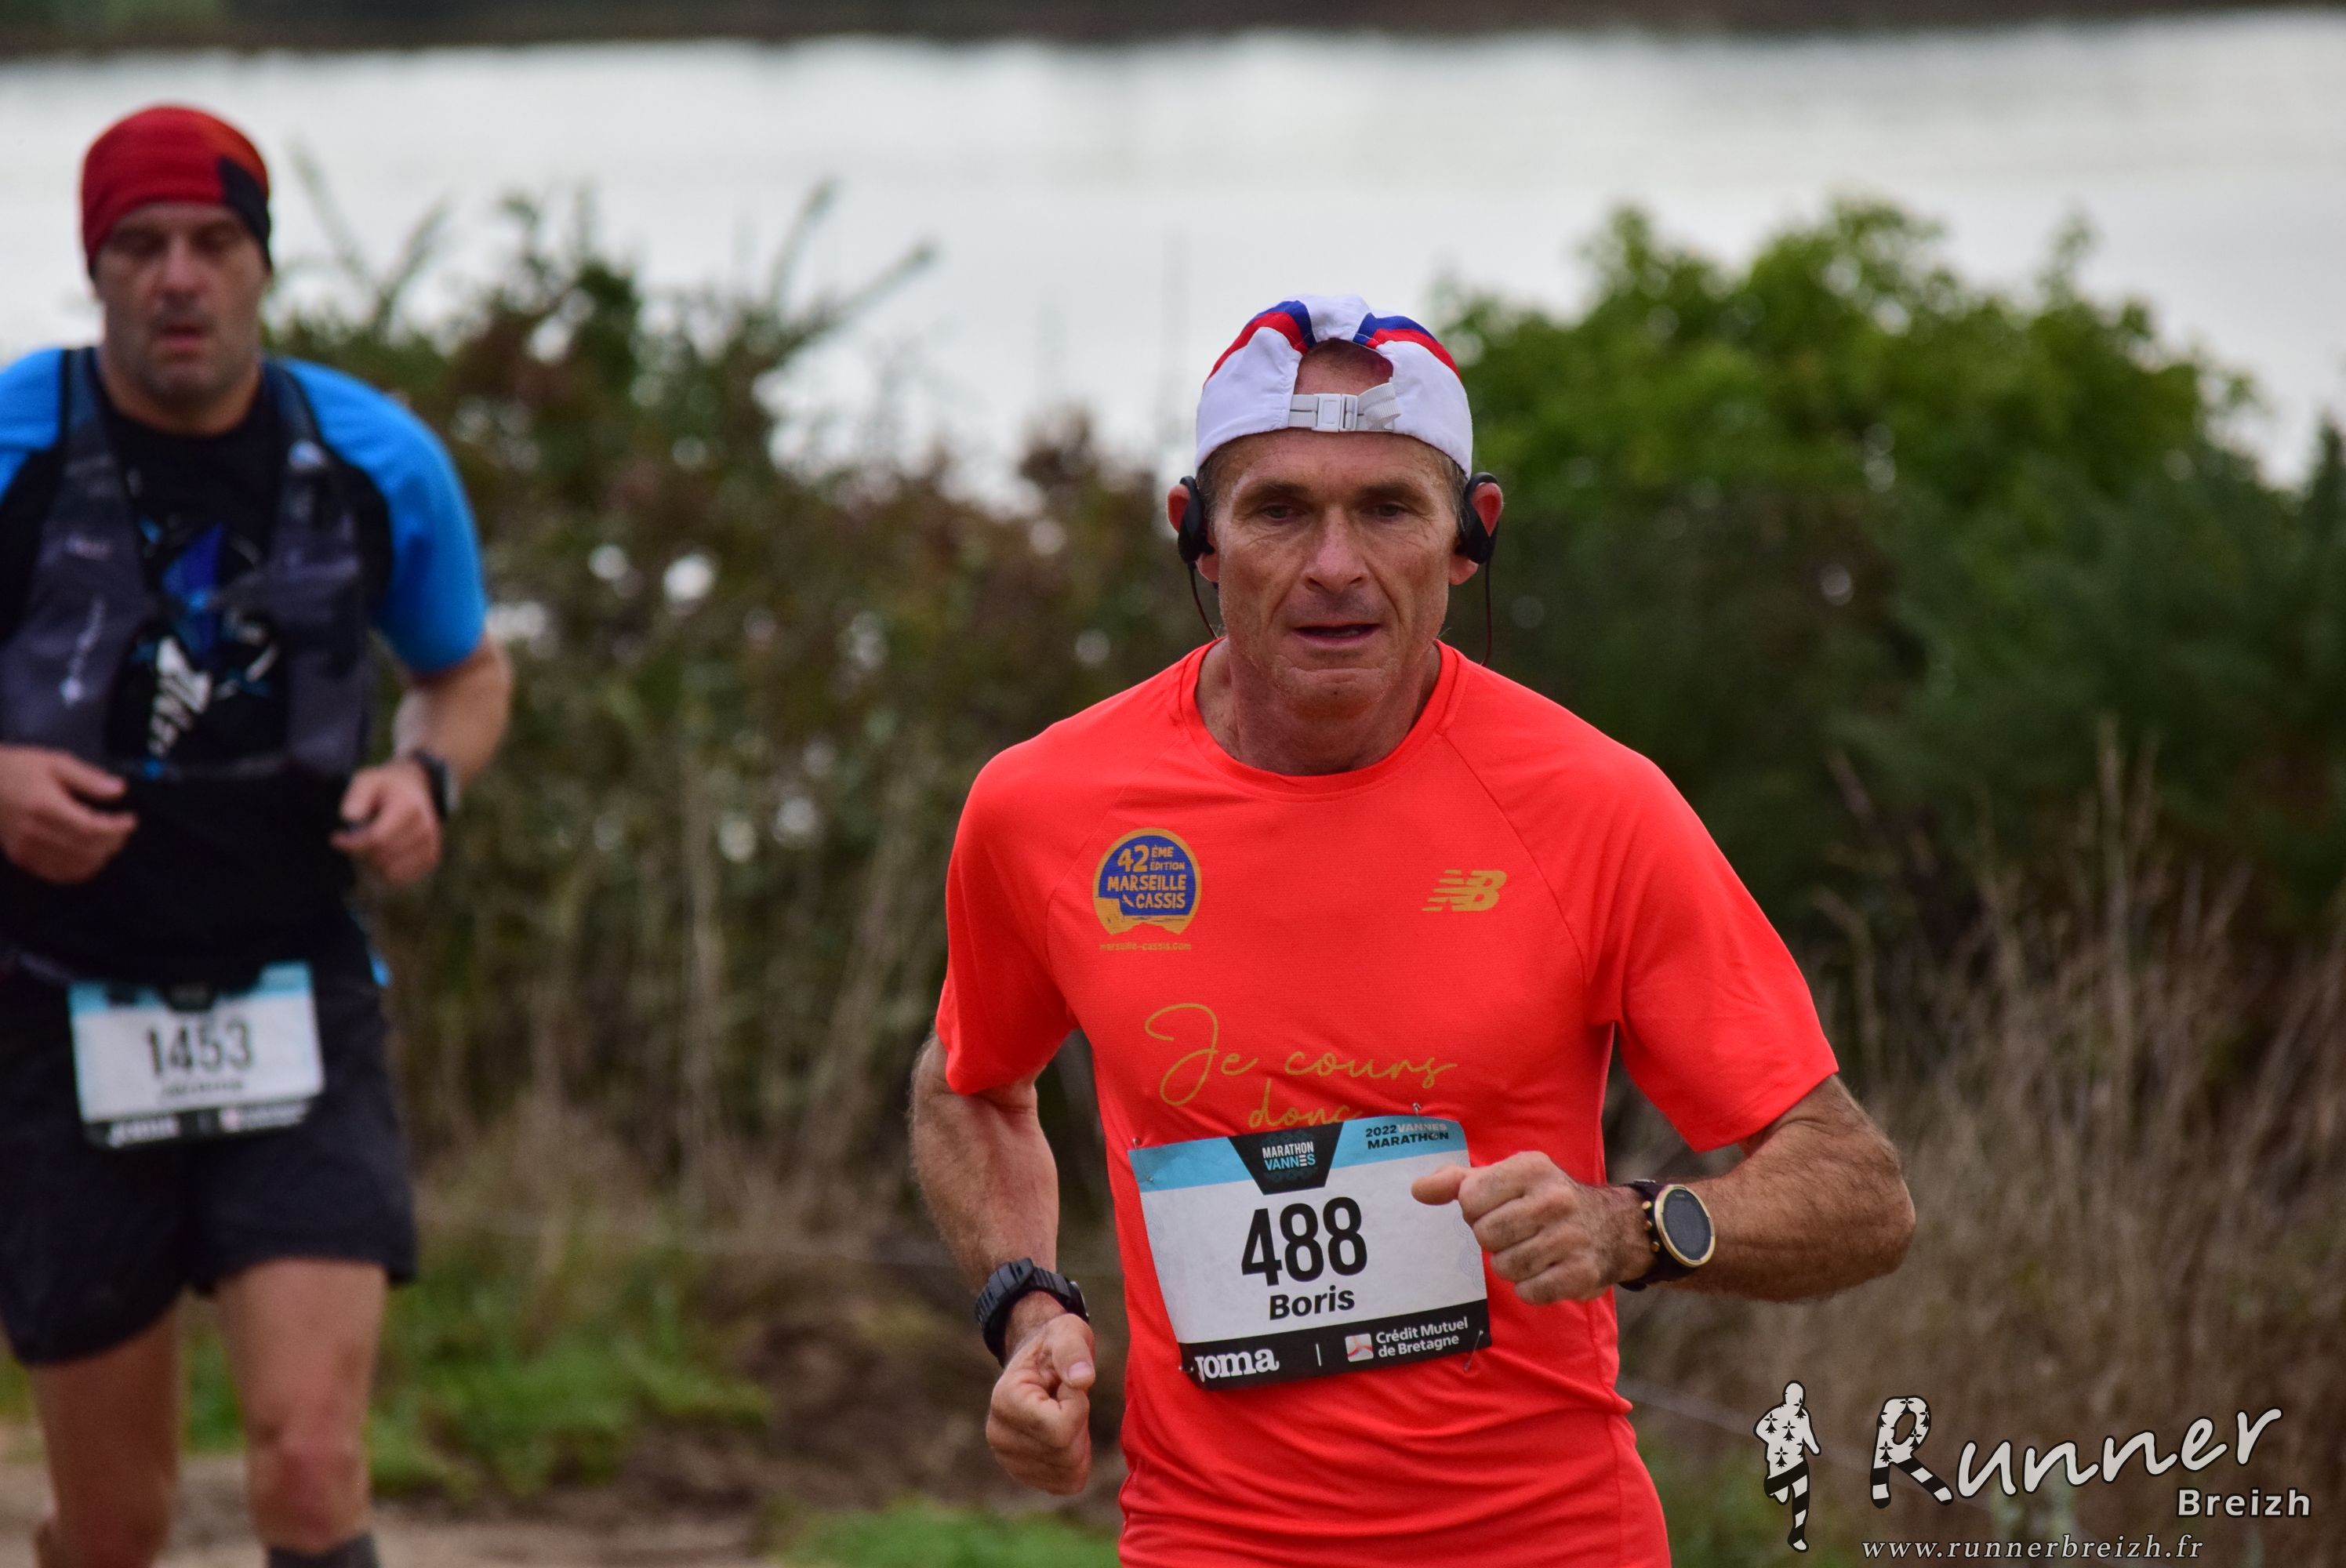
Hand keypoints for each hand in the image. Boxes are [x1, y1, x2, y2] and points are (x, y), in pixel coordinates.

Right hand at [0, 745, 135, 883]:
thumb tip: (120, 790)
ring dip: (100, 857)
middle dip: (112, 843)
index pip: (90, 828)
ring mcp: (25, 849)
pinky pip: (58, 874)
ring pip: (75, 866)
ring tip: (109, 842)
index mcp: (44, 806)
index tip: (131, 821)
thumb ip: (89, 778)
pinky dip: (81, 869)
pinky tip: (90, 856)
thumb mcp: (55, 763)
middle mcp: (34, 832)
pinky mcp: (21, 858)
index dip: (116, 829)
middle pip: (86, 850)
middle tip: (122, 831)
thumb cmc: (20, 769)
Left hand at [331, 760, 442, 885]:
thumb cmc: (384, 787)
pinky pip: (401, 877)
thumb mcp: (367, 781)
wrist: (416, 788)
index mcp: (409, 808)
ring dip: (372, 863)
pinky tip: (380, 855)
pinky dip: (385, 871)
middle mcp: (424, 828)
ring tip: (367, 847)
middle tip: (352, 840)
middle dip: (360, 852)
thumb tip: (348, 817)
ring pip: (391, 872)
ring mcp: (430, 844)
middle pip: (382, 857)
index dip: (352, 844)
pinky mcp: (431, 857)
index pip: (376, 839)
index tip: (336, 838)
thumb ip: (356, 796)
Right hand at [985, 1300, 1096, 1495]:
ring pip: (1068, 1471)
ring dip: (1079, 1442)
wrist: (1038, 1364)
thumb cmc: (1055, 1345)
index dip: (1078, 1406)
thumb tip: (1083, 1379)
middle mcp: (998, 1435)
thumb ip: (1074, 1351)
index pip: (1059, 1429)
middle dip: (1080, 1425)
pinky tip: (1065, 1435)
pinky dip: (1077, 1461)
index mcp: (1005, 1400)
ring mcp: (1008, 1459)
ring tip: (1063, 1414)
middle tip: (1066, 1399)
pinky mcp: (1023, 1474)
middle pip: (1065, 1453)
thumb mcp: (1068, 1333)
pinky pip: (1067, 1483)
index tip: (1068, 1383)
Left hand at [1412, 1151, 1642, 1304]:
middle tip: (1512, 1233)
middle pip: (1485, 1235)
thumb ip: (1457, 1182)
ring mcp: (1571, 1237)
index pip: (1469, 1199)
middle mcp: (1554, 1199)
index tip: (1494, 1208)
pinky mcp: (1582, 1273)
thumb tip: (1417, 1190)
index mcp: (1531, 1168)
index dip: (1474, 1211)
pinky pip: (1530, 1292)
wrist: (1614, 1226)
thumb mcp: (1505, 1178)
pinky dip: (1530, 1287)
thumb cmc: (1543, 1200)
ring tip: (1529, 1250)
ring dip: (1510, 1265)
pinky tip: (1545, 1270)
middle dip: (1492, 1240)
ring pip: (1505, 1267)